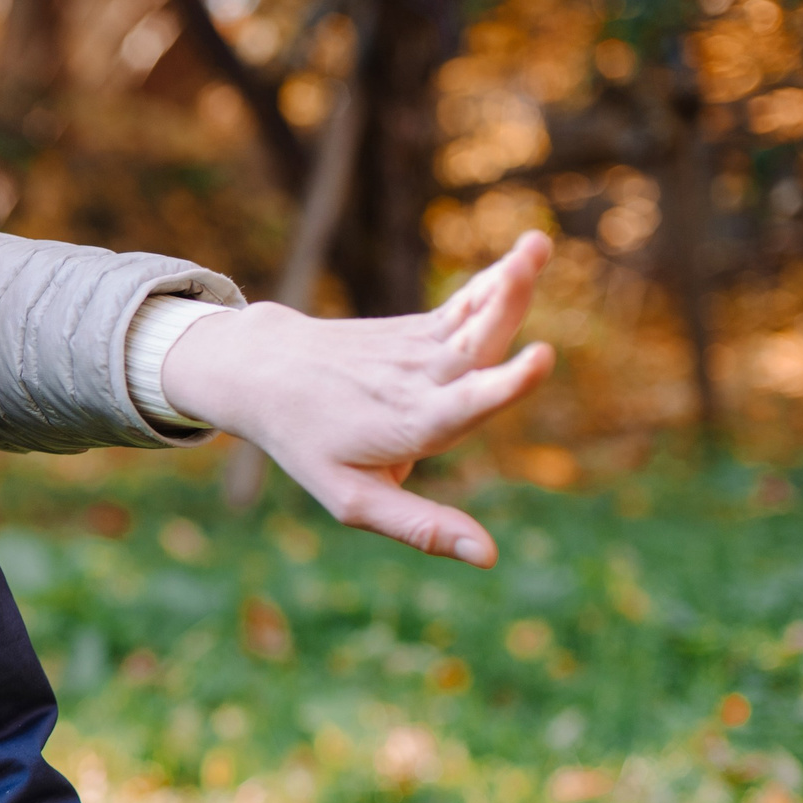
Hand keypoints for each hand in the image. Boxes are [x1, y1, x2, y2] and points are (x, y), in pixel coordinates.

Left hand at [158, 232, 556, 567]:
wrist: (262, 372)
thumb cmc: (311, 444)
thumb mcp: (353, 499)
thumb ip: (421, 527)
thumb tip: (490, 557)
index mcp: (413, 425)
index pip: (465, 404)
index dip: (505, 384)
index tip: (540, 357)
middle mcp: (420, 381)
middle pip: (472, 344)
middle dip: (504, 308)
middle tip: (526, 270)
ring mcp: (418, 348)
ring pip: (471, 314)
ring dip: (508, 280)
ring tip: (536, 245)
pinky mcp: (419, 329)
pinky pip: (463, 305)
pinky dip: (493, 283)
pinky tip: (525, 255)